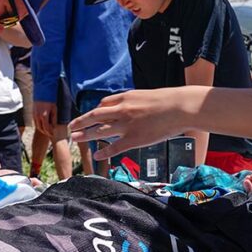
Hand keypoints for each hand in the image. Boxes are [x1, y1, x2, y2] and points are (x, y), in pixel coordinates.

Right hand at [33, 101, 57, 136]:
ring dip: (42, 129)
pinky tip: (43, 125)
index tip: (53, 135)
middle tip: (50, 134)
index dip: (49, 132)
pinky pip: (35, 122)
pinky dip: (39, 125)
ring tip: (47, 131)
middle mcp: (37, 116)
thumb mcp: (54, 109)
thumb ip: (54, 119)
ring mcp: (34, 115)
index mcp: (44, 115)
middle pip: (41, 128)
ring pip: (37, 126)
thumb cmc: (50, 100)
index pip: (46, 128)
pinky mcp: (32, 113)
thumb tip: (54, 127)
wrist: (42, 92)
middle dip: (45, 132)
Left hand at [69, 88, 195, 159]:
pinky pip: (114, 147)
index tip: (91, 116)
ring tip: (75, 138)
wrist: (180, 107)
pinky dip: (103, 152)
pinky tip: (96, 155)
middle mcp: (122, 110)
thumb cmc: (169, 100)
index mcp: (126, 97)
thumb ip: (135, 102)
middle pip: (95, 116)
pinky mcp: (134, 139)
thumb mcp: (147, 96)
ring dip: (85, 135)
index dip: (95, 110)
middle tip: (71, 126)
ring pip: (100, 131)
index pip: (103, 103)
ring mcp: (127, 125)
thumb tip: (131, 107)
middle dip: (81, 121)